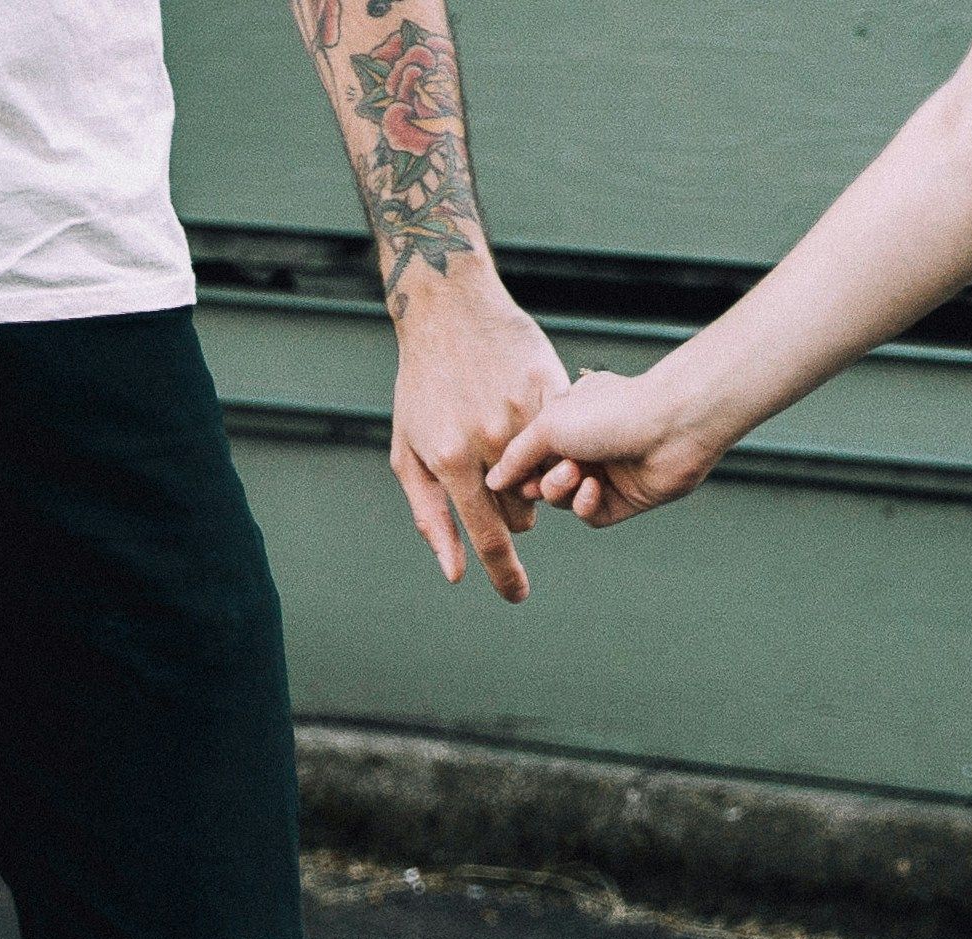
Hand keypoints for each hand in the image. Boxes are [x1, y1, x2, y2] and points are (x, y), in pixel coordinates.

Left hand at [388, 274, 568, 599]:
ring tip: (505, 444)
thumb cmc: (421, 387)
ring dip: (530, 477)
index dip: (505, 574)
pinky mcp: (549, 387)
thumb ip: (431, 517)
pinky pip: (562, 437)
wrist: (449, 310)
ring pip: (545, 479)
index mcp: (452, 460)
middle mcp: (490, 439)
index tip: (518, 596)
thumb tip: (457, 573)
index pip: (488, 537)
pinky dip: (550, 441)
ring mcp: (523, 412)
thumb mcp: (409, 454)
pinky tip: (526, 419)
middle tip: (489, 473)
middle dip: (507, 507)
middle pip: (519, 511)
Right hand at [488, 364, 726, 528]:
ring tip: (576, 475)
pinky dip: (586, 506)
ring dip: (564, 492)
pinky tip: (593, 490)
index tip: (512, 476)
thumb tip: (493, 481)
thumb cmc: (611, 412)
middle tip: (544, 478)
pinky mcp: (626, 498)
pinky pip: (591, 514)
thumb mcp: (549, 425)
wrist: (669, 425)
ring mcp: (607, 472)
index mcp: (570, 418)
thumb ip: (517, 455)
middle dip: (542, 482)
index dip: (519, 469)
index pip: (531, 453)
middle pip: (545, 480)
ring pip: (565, 500)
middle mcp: (588, 444)